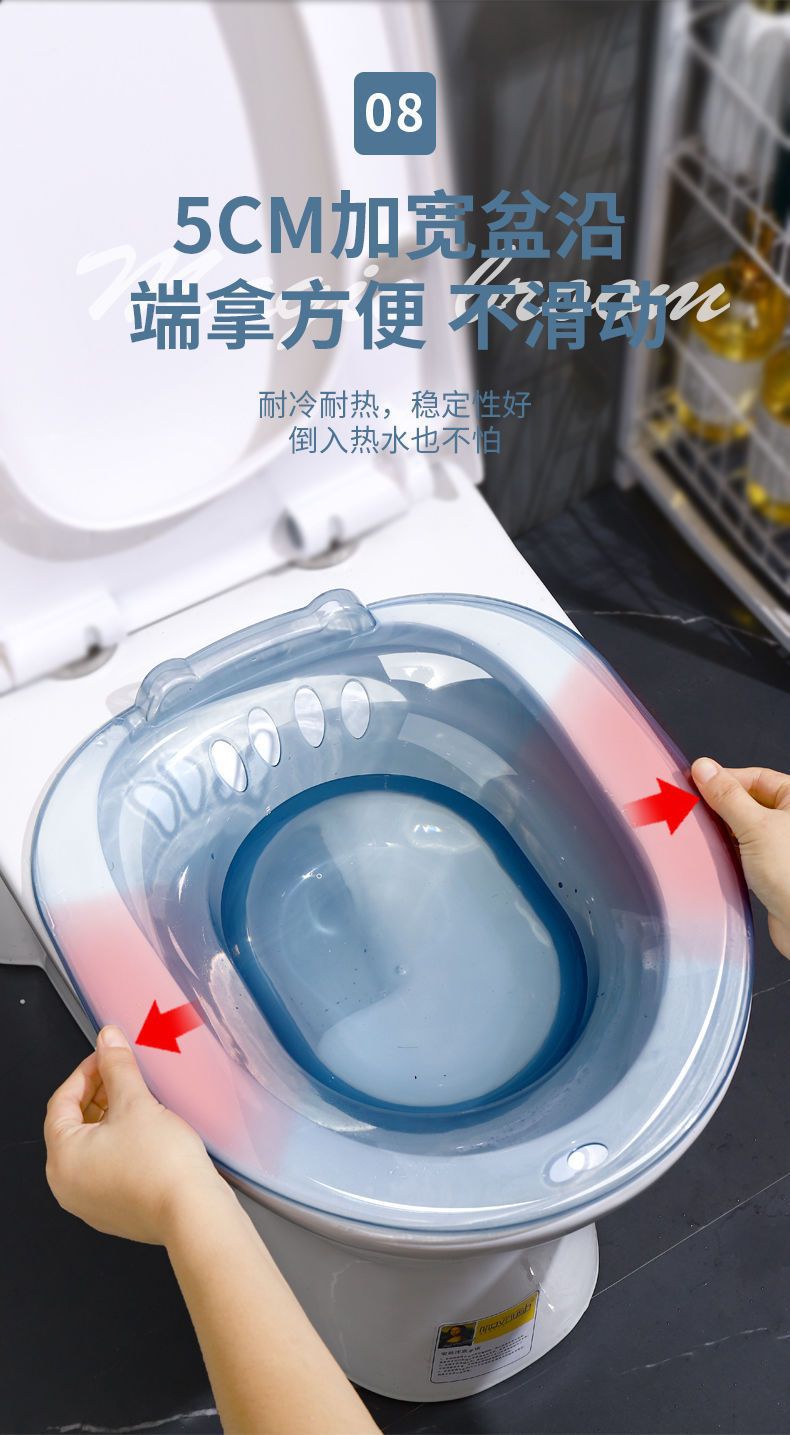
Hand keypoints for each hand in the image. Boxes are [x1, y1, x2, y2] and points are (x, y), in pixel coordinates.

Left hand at [44, 1025, 227, 1243]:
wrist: (194, 1212)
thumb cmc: (161, 1166)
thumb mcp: (135, 1102)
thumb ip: (117, 1067)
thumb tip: (107, 1041)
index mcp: (62, 1159)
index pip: (61, 1103)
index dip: (84, 1073)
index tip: (105, 1056)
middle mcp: (68, 1185)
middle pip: (73, 1125)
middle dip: (97, 1094)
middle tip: (120, 1073)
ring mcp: (90, 1202)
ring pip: (91, 1147)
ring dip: (109, 1118)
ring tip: (136, 1098)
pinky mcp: (115, 1210)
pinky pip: (107, 1167)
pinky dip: (119, 1143)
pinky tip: (144, 1130)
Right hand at [692, 758, 789, 958]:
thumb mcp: (755, 826)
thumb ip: (727, 796)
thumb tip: (705, 768)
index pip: (755, 776)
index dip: (724, 778)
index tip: (695, 782)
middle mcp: (789, 820)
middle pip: (748, 800)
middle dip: (721, 805)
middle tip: (695, 808)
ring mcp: (781, 843)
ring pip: (745, 826)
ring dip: (725, 831)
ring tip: (706, 834)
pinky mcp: (772, 867)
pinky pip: (745, 850)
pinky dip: (730, 851)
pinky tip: (718, 856)